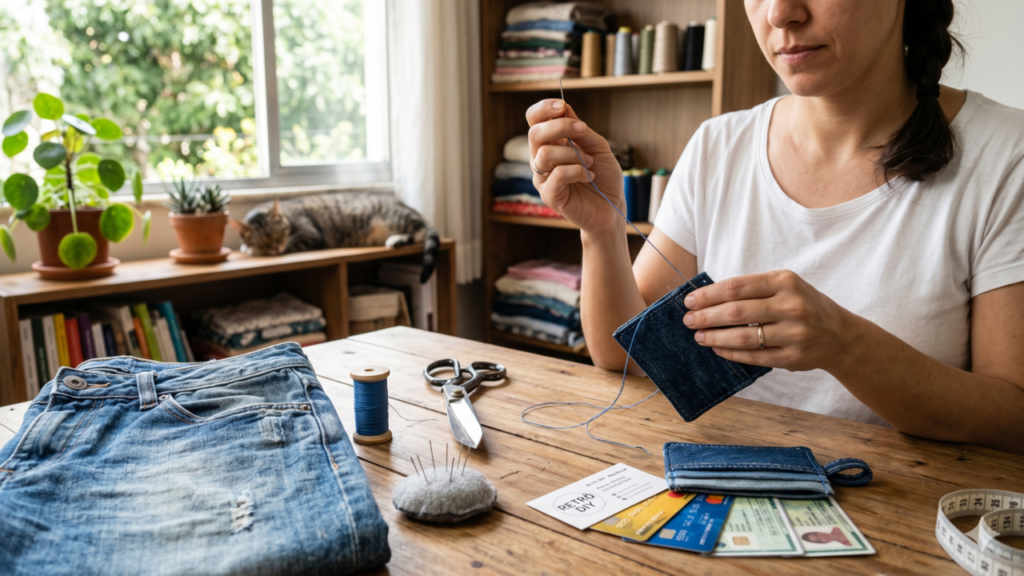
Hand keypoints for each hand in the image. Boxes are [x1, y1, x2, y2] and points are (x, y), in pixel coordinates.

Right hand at [525, 99, 624, 234]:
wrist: (612, 207)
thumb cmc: (604, 177)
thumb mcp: (598, 147)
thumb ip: (581, 131)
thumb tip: (565, 109)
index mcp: (551, 143)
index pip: (534, 120)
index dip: (544, 109)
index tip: (562, 106)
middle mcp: (542, 159)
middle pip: (535, 133)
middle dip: (560, 127)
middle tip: (582, 132)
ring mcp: (543, 178)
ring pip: (545, 154)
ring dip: (573, 154)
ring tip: (590, 163)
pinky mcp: (549, 195)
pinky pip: (557, 175)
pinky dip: (578, 171)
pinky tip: (589, 176)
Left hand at [683, 270, 855, 371]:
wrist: (840, 335)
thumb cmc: (804, 305)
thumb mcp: (785, 286)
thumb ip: (753, 289)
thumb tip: (708, 296)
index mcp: (785, 282)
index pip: (736, 287)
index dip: (708, 295)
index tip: (689, 301)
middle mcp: (791, 306)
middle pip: (736, 312)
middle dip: (706, 317)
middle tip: (688, 320)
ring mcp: (794, 333)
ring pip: (743, 337)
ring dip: (715, 337)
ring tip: (699, 336)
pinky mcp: (793, 357)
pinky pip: (754, 356)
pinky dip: (731, 353)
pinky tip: (718, 349)